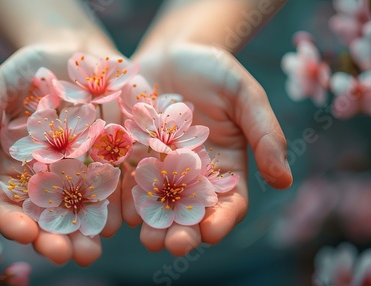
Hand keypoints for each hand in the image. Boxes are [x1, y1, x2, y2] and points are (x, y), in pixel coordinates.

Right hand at [0, 44, 123, 265]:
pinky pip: (122, 183)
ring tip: (99, 244)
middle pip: (52, 217)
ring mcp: (87, 170)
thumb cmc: (29, 70)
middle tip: (71, 255)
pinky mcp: (118, 157)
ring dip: (93, 229)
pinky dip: (124, 200)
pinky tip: (129, 215)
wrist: (75, 50)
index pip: (11, 205)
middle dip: (60, 238)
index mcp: (18, 169)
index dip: (14, 222)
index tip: (24, 232)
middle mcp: (53, 177)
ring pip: (88, 208)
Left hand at [122, 43, 292, 255]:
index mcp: (225, 169)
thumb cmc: (214, 72)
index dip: (222, 220)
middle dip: (182, 232)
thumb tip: (284, 180)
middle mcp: (190, 176)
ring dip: (150, 224)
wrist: (171, 53)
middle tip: (172, 246)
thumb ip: (264, 133)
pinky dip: (121, 199)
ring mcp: (157, 169)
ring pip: (155, 205)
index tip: (213, 233)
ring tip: (146, 238)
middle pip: (188, 212)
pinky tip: (116, 213)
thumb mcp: (244, 95)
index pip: (227, 203)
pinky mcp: (129, 157)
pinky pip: (124, 182)